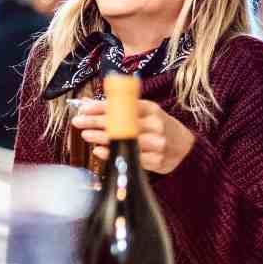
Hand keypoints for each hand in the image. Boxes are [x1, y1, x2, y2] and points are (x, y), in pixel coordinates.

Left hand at [73, 99, 194, 174]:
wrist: (184, 147)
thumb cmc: (157, 127)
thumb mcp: (142, 112)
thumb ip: (117, 109)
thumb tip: (86, 103)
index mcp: (150, 108)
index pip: (121, 105)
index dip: (100, 106)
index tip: (83, 108)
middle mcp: (154, 124)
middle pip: (121, 122)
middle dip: (95, 121)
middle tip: (77, 121)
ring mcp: (157, 143)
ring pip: (124, 140)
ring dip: (101, 137)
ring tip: (85, 135)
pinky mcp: (156, 160)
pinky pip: (130, 157)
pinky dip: (112, 154)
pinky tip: (99, 151)